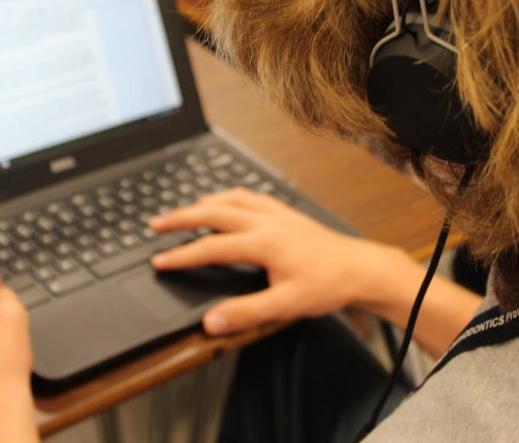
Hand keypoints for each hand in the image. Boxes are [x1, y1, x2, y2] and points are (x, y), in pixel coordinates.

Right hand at [150, 188, 407, 334]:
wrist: (361, 268)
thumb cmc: (328, 284)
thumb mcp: (286, 305)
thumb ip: (246, 313)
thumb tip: (212, 321)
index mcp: (263, 242)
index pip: (212, 247)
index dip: (182, 255)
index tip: (159, 261)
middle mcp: (267, 221)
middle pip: (214, 212)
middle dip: (182, 217)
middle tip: (157, 224)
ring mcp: (278, 213)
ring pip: (232, 198)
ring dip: (204, 203)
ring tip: (184, 211)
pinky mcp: (287, 213)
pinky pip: (251, 196)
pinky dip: (230, 197)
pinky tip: (227, 203)